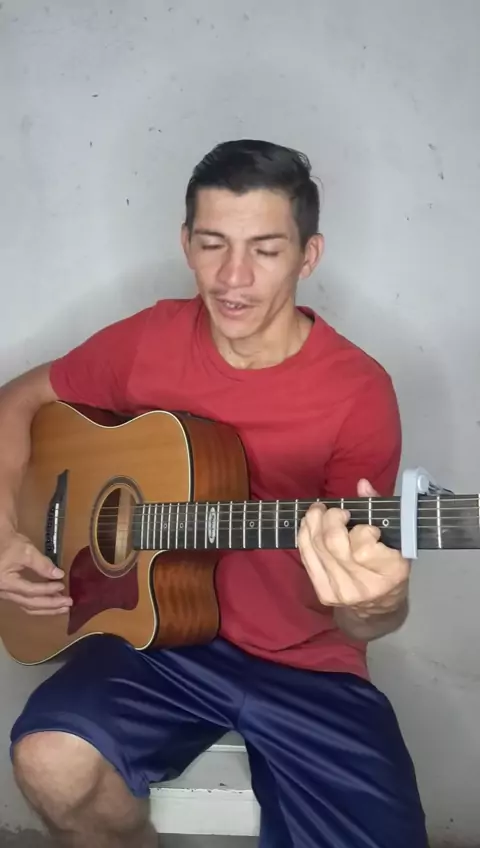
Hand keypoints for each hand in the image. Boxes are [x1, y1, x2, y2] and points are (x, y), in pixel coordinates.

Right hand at [0, 527, 71, 614]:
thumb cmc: (8, 543)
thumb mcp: (26, 550)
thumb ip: (42, 563)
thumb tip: (59, 575)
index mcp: (7, 582)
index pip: (31, 591)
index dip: (48, 589)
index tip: (62, 586)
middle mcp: (5, 592)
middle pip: (30, 604)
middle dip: (50, 606)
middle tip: (68, 604)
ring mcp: (6, 593)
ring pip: (27, 607)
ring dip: (46, 608)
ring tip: (62, 607)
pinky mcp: (9, 592)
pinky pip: (25, 603)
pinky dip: (39, 604)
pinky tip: (49, 602)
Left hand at [298, 479, 409, 613]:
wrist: (378, 608)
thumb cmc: (390, 566)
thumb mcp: (396, 539)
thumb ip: (379, 508)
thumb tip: (362, 484)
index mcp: (391, 572)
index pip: (364, 546)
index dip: (362, 530)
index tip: (368, 527)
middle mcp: (364, 585)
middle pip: (334, 543)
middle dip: (332, 519)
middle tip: (337, 512)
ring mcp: (341, 591)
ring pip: (318, 547)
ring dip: (314, 522)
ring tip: (319, 511)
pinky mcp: (324, 593)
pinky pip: (307, 557)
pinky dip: (305, 536)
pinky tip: (308, 524)